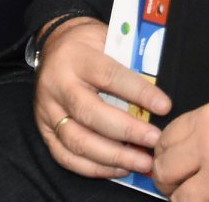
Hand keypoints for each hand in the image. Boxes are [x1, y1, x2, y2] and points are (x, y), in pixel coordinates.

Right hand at [31, 17, 166, 179]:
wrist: (53, 44)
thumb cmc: (88, 44)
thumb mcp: (107, 40)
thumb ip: (128, 64)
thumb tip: (157, 96)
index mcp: (76, 57)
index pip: (110, 76)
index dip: (139, 93)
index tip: (164, 107)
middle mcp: (58, 84)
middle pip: (91, 114)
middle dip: (127, 132)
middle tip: (154, 141)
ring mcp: (47, 110)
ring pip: (78, 141)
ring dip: (113, 157)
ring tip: (142, 162)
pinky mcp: (44, 129)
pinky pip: (66, 156)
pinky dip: (94, 168)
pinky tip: (119, 168)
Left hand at [154, 93, 208, 201]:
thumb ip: (207, 125)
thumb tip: (190, 141)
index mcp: (206, 120)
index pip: (165, 139)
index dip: (160, 151)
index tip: (163, 158)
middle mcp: (207, 147)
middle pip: (165, 168)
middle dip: (164, 178)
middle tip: (170, 182)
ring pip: (181, 198)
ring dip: (182, 199)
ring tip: (188, 197)